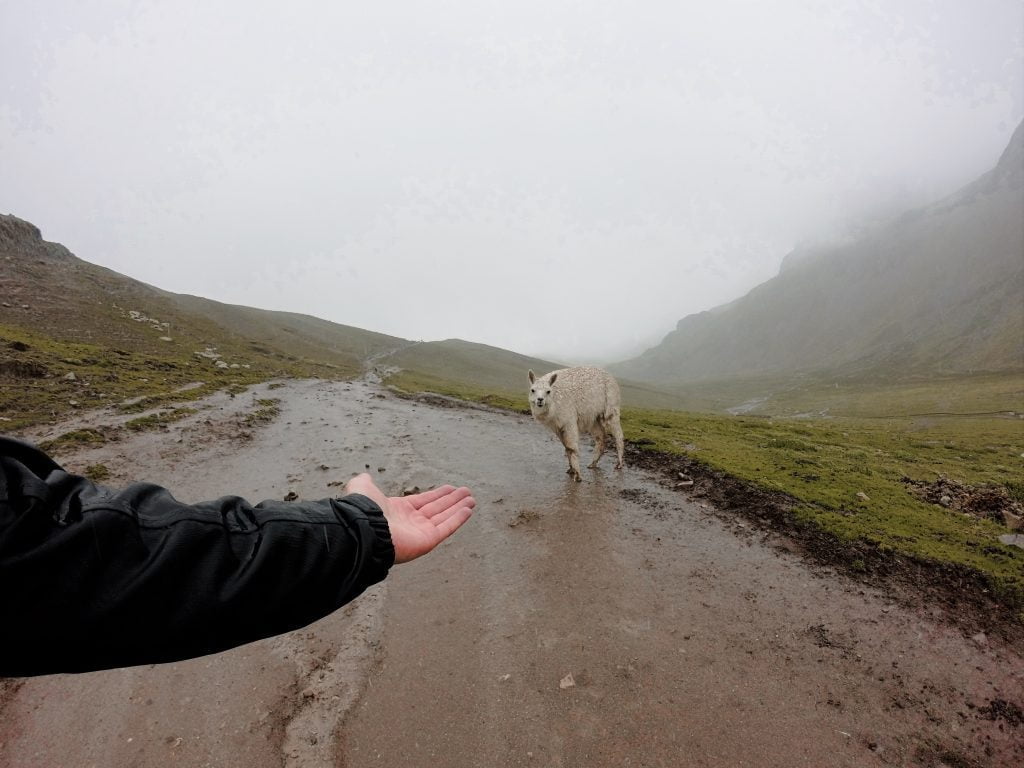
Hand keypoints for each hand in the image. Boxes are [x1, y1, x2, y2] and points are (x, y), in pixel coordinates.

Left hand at [344, 474, 475, 563]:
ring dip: (459, 508)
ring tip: (472, 499)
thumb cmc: (364, 510)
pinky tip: (468, 509)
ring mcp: (420, 532)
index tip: (450, 488)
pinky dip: (458, 519)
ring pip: (444, 517)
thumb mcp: (362, 488)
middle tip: (466, 492)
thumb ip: (365, 483)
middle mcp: (411, 522)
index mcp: (399, 510)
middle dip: (452, 500)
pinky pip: (446, 528)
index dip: (437, 494)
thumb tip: (364, 476)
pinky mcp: (428, 540)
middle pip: (437, 509)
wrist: (365, 529)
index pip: (423, 501)